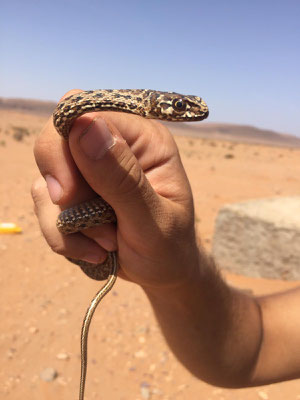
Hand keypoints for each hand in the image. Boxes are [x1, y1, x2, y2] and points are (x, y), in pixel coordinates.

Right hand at [32, 90, 198, 288]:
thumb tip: (83, 125)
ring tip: (109, 243)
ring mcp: (91, 171)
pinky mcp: (75, 194)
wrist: (163, 274)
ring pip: (47, 182)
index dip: (66, 149)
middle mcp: (115, 146)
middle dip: (66, 192)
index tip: (69, 195)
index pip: (87, 113)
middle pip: (56, 141)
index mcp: (144, 139)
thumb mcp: (153, 220)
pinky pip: (45, 208)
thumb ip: (122, 178)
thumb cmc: (170, 247)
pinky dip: (63, 237)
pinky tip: (95, 252)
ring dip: (71, 223)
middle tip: (90, 222)